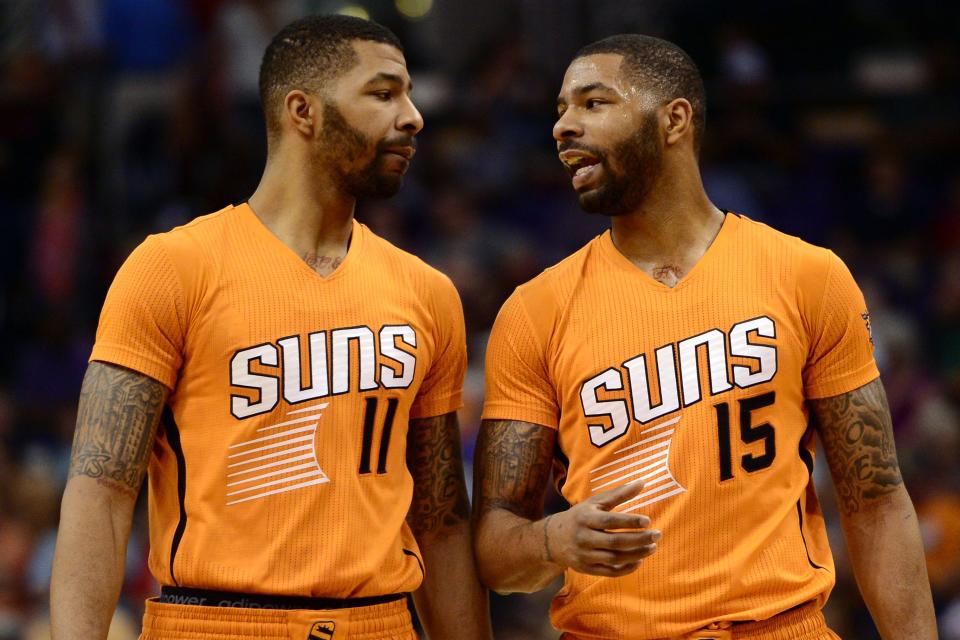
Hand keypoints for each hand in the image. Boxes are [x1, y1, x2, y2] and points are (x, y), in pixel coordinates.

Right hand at [544, 480, 659, 577]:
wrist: (553, 539)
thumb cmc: (581, 516)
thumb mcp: (595, 502)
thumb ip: (619, 494)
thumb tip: (642, 482)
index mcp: (585, 518)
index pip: (610, 521)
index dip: (629, 521)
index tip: (648, 521)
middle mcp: (583, 537)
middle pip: (614, 541)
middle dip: (639, 539)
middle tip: (657, 535)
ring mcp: (584, 555)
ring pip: (614, 558)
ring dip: (636, 554)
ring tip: (652, 547)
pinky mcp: (586, 569)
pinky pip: (609, 572)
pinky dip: (626, 569)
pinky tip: (640, 561)